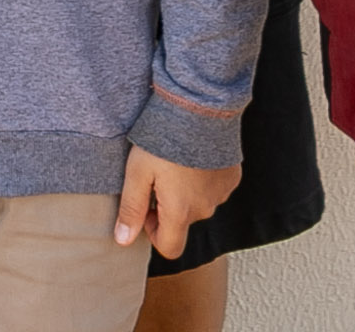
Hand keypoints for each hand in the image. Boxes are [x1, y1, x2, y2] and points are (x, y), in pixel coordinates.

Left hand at [114, 146, 239, 257]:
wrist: (200, 107)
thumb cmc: (164, 139)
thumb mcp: (137, 172)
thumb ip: (131, 209)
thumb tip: (123, 240)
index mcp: (181, 212)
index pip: (169, 247)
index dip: (153, 233)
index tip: (146, 208)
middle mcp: (205, 208)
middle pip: (182, 222)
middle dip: (167, 206)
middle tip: (155, 175)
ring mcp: (221, 193)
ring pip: (198, 204)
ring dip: (185, 192)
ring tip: (174, 161)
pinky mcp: (232, 177)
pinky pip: (213, 188)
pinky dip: (202, 179)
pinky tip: (192, 156)